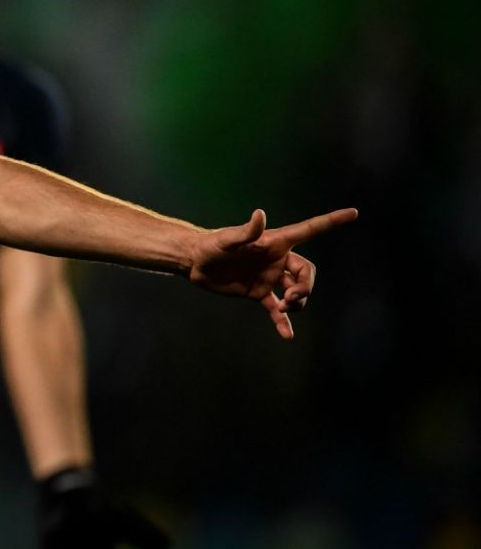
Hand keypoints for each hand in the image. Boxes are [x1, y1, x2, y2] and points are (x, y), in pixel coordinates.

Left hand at [187, 207, 357, 338]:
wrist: (194, 264)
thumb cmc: (210, 246)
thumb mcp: (227, 239)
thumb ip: (246, 231)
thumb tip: (260, 215)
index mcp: (276, 242)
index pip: (309, 230)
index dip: (331, 221)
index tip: (354, 213)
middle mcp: (277, 260)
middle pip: (307, 273)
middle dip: (306, 288)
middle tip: (290, 299)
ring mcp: (270, 277)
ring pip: (297, 292)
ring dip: (296, 303)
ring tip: (283, 309)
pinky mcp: (259, 293)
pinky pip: (276, 311)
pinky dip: (283, 323)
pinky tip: (287, 336)